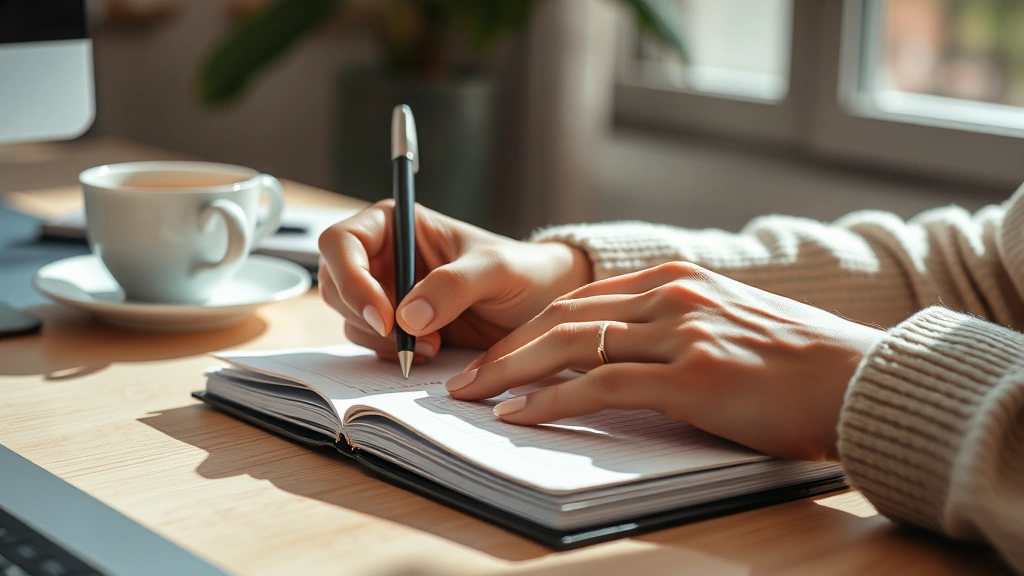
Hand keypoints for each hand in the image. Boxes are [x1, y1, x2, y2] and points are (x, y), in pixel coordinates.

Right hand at [318, 200, 591, 361]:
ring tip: (434, 345)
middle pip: (335, 285)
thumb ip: (454, 285)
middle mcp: (382, 256)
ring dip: (384, 340)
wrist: (541, 306)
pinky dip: (393, 354)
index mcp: (394, 224)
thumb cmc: (522, 271)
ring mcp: (386, 293)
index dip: (351, 279)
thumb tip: (407, 315)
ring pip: (351, 319)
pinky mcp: (397, 327)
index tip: (385, 316)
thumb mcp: (495, 270)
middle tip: (409, 340)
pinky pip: (373, 344)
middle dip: (366, 317)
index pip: (341, 243)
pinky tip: (431, 352)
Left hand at [446, 262, 884, 460]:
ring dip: (511, 373)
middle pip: (562, 317)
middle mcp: (672, 295)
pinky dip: (552, 401)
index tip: (495, 355)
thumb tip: (618, 364)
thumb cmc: (798, 365)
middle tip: (463, 378)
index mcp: (677, 280)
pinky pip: (601, 384)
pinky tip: (520, 416)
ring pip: (570, 344)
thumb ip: (673, 332)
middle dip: (504, 349)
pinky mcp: (692, 374)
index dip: (528, 330)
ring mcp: (681, 330)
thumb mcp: (727, 327)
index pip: (580, 301)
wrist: (861, 380)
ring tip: (473, 396)